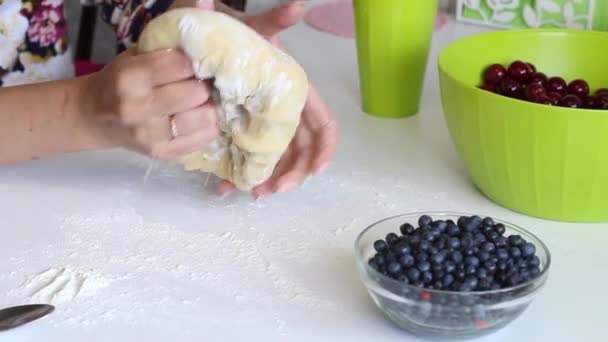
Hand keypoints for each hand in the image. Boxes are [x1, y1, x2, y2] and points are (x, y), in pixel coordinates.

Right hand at [80, 48, 219, 159]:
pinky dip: (208, 125)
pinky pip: (204, 138)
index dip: (192, 62)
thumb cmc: (119, 82)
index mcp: (130, 78)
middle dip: (202, 86)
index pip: (182, 65)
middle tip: (199, 84)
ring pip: (205, 117)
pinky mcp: (162, 152)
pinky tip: (200, 118)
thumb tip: (204, 54)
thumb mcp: (133, 58)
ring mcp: (150, 135)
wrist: (93, 117)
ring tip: (200, 102)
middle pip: (196, 93)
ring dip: (208, 107)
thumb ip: (164, 54)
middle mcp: (138, 108)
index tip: (190, 65)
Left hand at [208, 1, 338, 198]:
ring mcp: (259, 123)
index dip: (324, 148)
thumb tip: (298, 6)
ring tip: (248, 194)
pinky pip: (244, 158)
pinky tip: (223, 187)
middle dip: (290, 174)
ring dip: (266, 180)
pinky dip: (236, 174)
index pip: (321, 122)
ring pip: (273, 159)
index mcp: (291, 91)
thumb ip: (272, 21)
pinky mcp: (238, 129)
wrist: (202, 38)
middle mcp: (280, 111)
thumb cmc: (231, 32)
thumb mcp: (251, 27)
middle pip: (298, 149)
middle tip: (268, 191)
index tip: (315, 171)